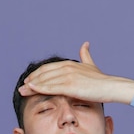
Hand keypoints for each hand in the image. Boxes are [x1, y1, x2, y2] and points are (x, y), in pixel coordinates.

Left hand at [18, 42, 133, 104]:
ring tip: (23, 90)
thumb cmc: (101, 80)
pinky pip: (51, 87)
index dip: (37, 74)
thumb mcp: (91, 64)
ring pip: (45, 81)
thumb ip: (85, 55)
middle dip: (32, 80)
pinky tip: (32, 89)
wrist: (110, 87)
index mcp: (69, 64)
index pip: (48, 68)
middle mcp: (67, 68)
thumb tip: (85, 43)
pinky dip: (40, 88)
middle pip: (44, 74)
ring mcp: (68, 76)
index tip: (29, 80)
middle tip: (22, 87)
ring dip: (32, 85)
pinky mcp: (70, 86)